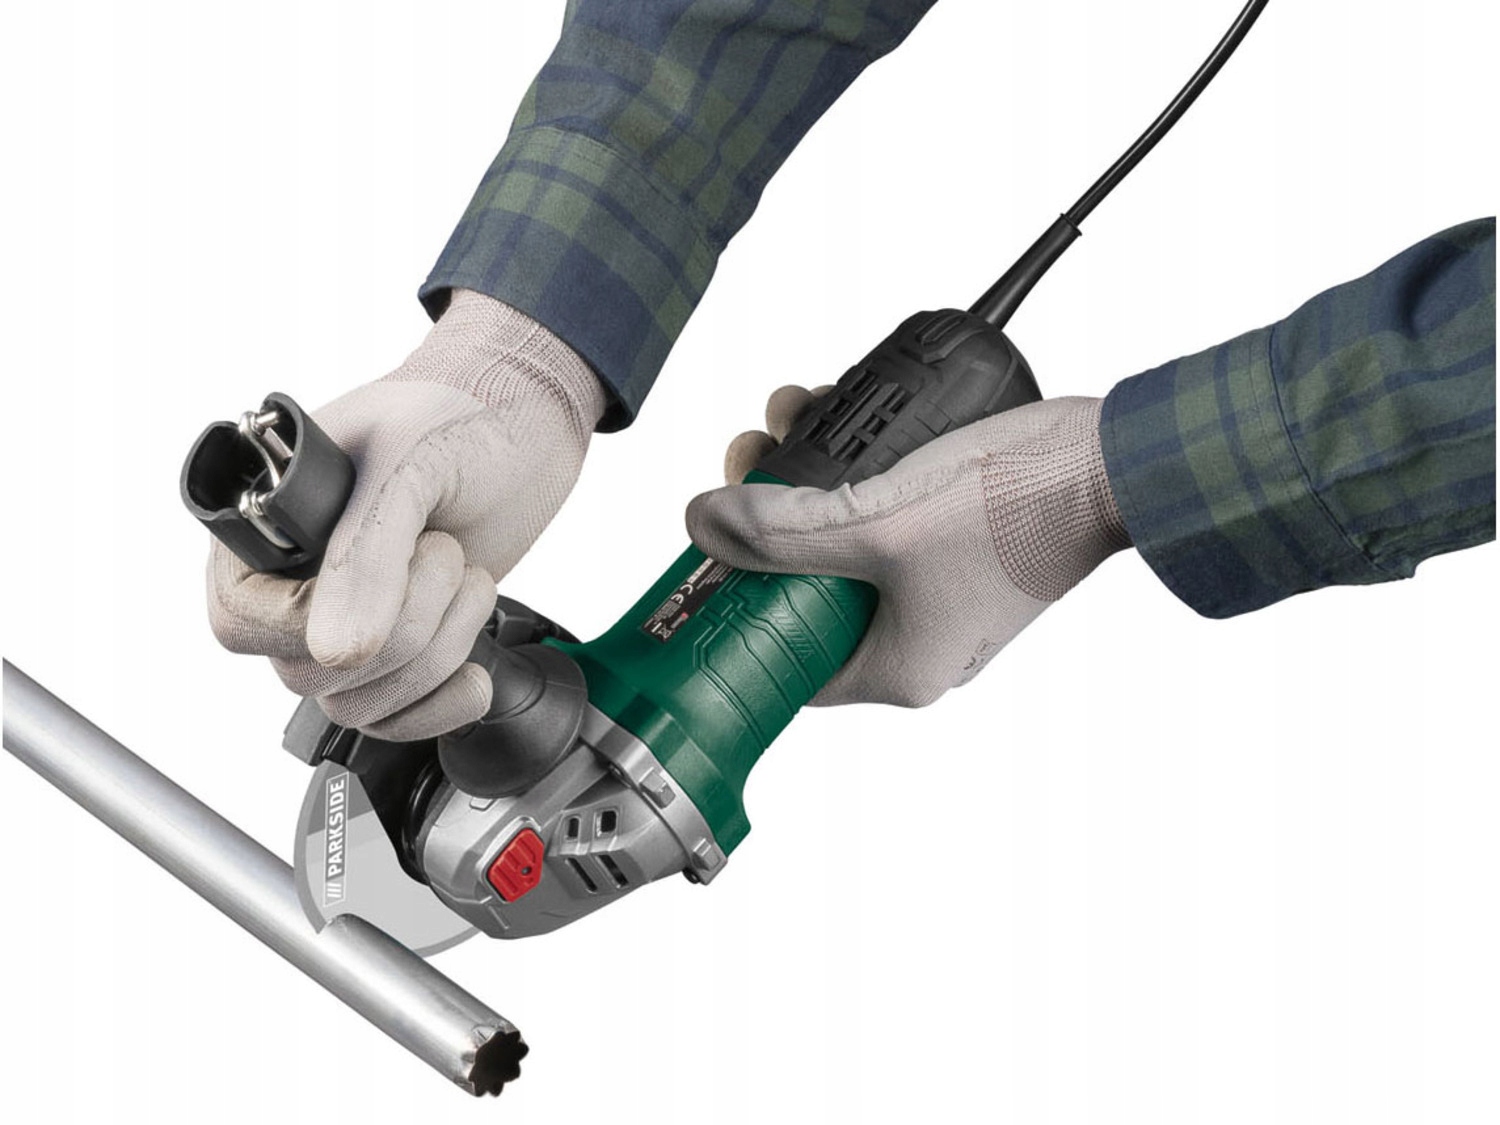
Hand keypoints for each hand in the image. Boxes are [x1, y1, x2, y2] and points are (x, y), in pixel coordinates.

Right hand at [206, 289, 607, 739]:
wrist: (522, 427)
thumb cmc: (456, 417)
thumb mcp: (409, 465)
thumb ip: (367, 554)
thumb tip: (337, 654)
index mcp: (263, 527)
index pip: (240, 620)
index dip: (315, 618)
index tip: (392, 570)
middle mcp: (290, 586)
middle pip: (308, 672)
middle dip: (404, 622)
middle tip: (444, 549)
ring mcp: (344, 623)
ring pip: (357, 703)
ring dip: (436, 650)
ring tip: (468, 576)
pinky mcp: (398, 652)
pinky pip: (393, 720)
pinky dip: (442, 705)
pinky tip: (475, 671)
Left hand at [686, 388, 1129, 706]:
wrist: (1116, 463)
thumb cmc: (1017, 507)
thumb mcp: (878, 523)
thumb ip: (783, 530)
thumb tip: (705, 523)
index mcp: (901, 669)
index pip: (788, 658)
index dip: (739, 602)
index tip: (711, 548)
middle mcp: (921, 643)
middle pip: (808, 584)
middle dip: (770, 515)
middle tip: (749, 461)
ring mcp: (942, 595)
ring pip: (844, 541)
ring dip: (808, 479)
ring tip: (788, 420)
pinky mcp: (958, 548)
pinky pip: (884, 519)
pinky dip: (854, 473)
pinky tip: (834, 418)